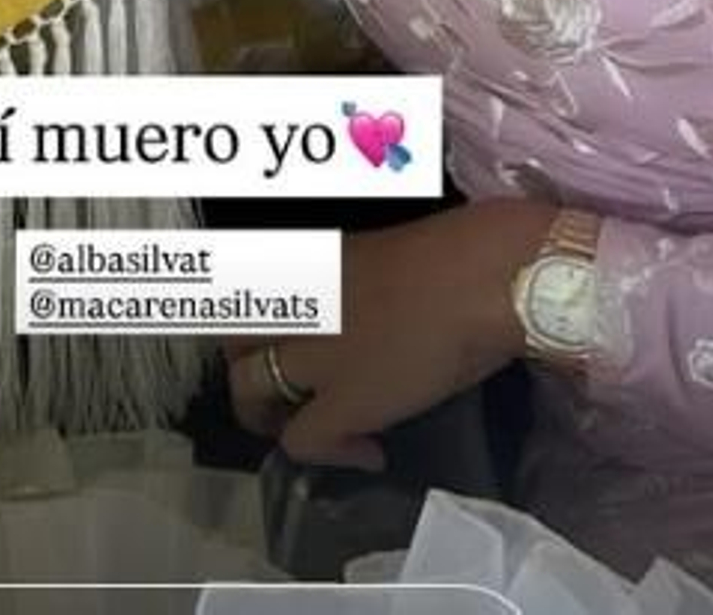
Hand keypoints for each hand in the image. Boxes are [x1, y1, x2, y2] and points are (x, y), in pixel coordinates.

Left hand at [227, 200, 553, 470]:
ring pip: (248, 392)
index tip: (275, 345)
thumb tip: (351, 315)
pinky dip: (332, 456)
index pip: (237, 290)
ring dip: (271, 416)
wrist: (483, 278)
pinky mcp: (339, 404)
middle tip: (282, 392)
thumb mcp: (375, 259)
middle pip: (229, 341)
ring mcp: (310, 356)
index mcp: (302, 261)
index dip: (249, 327)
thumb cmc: (454, 255)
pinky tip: (370, 453)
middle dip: (247, 369)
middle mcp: (291, 304)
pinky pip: (302, 442)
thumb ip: (345, 285)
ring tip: (315, 430)